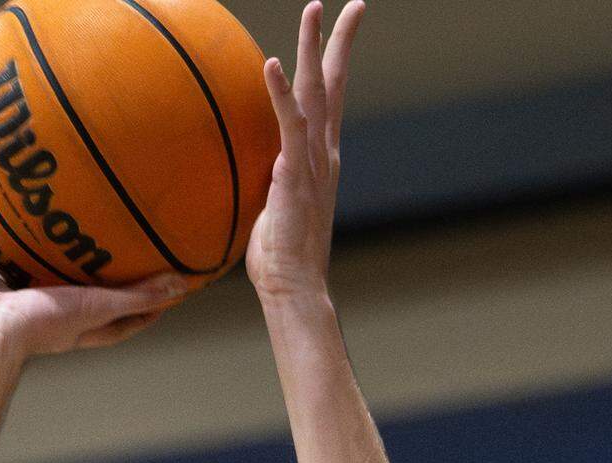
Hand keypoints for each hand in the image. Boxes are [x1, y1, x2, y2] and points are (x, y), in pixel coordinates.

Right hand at [0, 220, 187, 358]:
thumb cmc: (43, 326)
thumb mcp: (97, 308)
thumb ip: (136, 297)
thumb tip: (180, 286)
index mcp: (75, 324)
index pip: (118, 318)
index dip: (143, 307)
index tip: (165, 289)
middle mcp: (44, 311)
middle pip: (71, 291)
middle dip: (86, 273)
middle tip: (107, 245)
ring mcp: (7, 297)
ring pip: (20, 267)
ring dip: (26, 248)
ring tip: (39, 216)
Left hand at [247, 1, 364, 303]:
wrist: (293, 285)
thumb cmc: (280, 255)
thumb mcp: (275, 205)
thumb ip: (273, 179)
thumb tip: (260, 169)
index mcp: (320, 158)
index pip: (333, 99)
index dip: (338, 59)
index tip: (345, 23)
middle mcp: (323, 154)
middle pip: (334, 84)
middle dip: (339, 41)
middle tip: (351, 4)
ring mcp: (311, 163)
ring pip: (316, 93)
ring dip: (313, 49)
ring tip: (314, 10)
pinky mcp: (293, 175)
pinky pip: (287, 125)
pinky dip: (280, 92)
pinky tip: (271, 63)